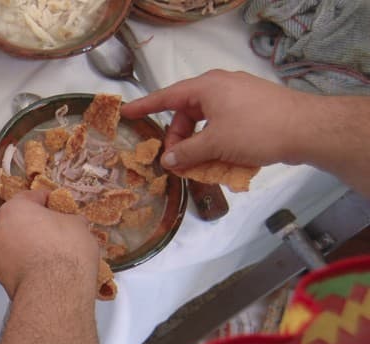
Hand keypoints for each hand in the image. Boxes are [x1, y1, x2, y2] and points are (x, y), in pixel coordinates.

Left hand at [0, 190, 98, 298]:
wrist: (55, 292)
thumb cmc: (65, 251)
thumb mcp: (78, 226)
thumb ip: (70, 220)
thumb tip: (72, 223)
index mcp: (14, 210)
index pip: (30, 197)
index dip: (46, 200)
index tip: (55, 203)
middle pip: (18, 223)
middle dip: (35, 226)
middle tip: (55, 231)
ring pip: (14, 246)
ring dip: (29, 247)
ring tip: (51, 254)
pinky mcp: (1, 280)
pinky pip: (16, 266)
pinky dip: (27, 266)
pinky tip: (45, 271)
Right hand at [121, 70, 309, 171]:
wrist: (306, 129)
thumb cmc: (256, 129)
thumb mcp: (215, 143)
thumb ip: (187, 152)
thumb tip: (167, 160)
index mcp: (206, 87)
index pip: (167, 97)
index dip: (145, 106)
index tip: (126, 113)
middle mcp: (220, 88)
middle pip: (186, 114)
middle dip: (179, 140)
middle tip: (176, 163)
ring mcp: (238, 98)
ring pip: (206, 123)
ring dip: (199, 146)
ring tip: (199, 168)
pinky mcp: (253, 111)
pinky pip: (224, 127)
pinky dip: (217, 144)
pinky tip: (221, 164)